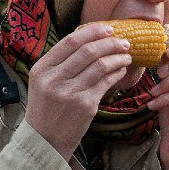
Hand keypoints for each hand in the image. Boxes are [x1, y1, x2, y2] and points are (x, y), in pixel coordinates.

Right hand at [25, 23, 131, 159]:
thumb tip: (88, 39)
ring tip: (127, 56)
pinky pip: (106, 82)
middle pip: (89, 51)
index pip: (70, 41)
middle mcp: (54, 79)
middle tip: (124, 42)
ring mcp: (70, 93)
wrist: (45, 141)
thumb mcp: (43, 83)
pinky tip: (122, 71)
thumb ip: (60, 63)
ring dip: (118, 57)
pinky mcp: (85, 106)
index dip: (93, 32)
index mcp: (42, 69)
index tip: (108, 29)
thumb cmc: (47, 109)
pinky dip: (117, 73)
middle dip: (111, 43)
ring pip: (101, 65)